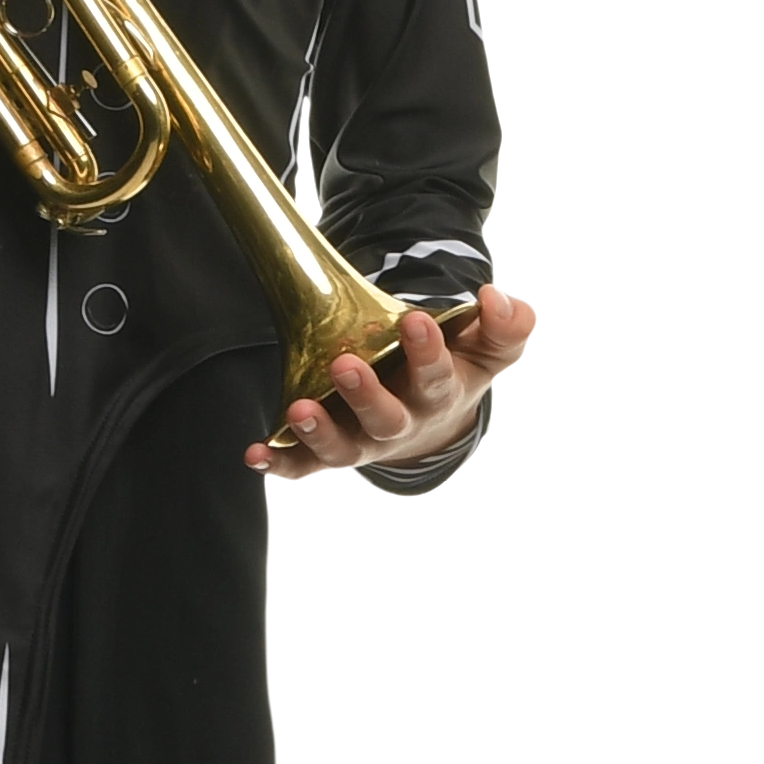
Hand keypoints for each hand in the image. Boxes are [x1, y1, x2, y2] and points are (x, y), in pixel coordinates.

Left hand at [247, 288, 537, 483]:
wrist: (433, 416)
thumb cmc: (457, 369)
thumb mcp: (491, 347)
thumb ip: (509, 324)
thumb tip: (495, 296)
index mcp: (438, 394)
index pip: (437, 377)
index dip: (428, 352)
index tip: (418, 321)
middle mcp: (399, 424)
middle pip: (385, 420)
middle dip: (365, 395)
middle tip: (344, 366)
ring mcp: (362, 440)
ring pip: (342, 449)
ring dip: (319, 432)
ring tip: (297, 409)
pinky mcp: (329, 452)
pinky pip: (304, 467)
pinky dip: (281, 463)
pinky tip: (255, 452)